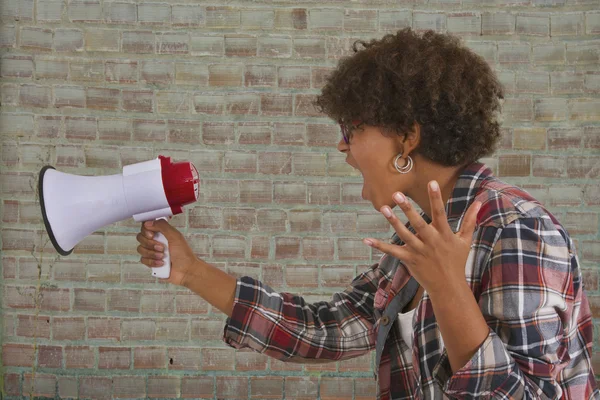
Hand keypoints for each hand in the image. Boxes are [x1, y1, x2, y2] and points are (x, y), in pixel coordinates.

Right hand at [136, 219, 197, 286]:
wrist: (186, 271)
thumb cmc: (184, 254)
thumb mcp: (175, 236)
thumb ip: (162, 226)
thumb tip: (148, 223)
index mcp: (162, 233)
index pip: (146, 226)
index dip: (146, 230)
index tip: (152, 235)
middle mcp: (155, 241)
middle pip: (140, 237)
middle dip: (150, 244)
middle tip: (162, 247)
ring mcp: (152, 252)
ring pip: (141, 249)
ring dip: (152, 253)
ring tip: (163, 256)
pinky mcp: (151, 262)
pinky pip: (143, 260)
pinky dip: (152, 262)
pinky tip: (162, 263)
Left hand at [363, 180, 480, 296]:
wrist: (449, 287)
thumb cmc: (457, 261)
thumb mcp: (465, 240)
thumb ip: (470, 220)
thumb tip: (480, 202)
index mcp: (444, 234)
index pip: (440, 213)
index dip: (436, 198)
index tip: (431, 182)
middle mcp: (431, 242)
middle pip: (418, 223)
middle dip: (408, 209)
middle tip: (397, 194)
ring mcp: (419, 251)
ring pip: (404, 235)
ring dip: (393, 222)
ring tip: (384, 208)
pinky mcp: (409, 260)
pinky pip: (393, 252)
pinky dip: (380, 246)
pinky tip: (367, 240)